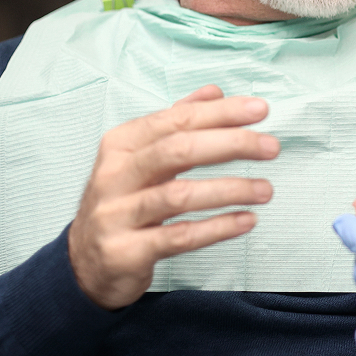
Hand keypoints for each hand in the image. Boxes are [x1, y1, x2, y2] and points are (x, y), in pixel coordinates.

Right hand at [67, 85, 279, 309]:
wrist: (84, 263)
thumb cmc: (124, 201)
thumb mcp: (142, 156)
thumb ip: (177, 122)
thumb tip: (215, 92)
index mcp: (122, 144)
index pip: (178, 119)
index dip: (221, 113)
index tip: (260, 110)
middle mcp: (115, 175)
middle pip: (178, 150)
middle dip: (231, 144)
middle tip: (270, 147)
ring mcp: (117, 214)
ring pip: (179, 195)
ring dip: (230, 189)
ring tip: (266, 190)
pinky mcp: (126, 251)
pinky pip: (179, 237)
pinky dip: (217, 228)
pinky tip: (246, 220)